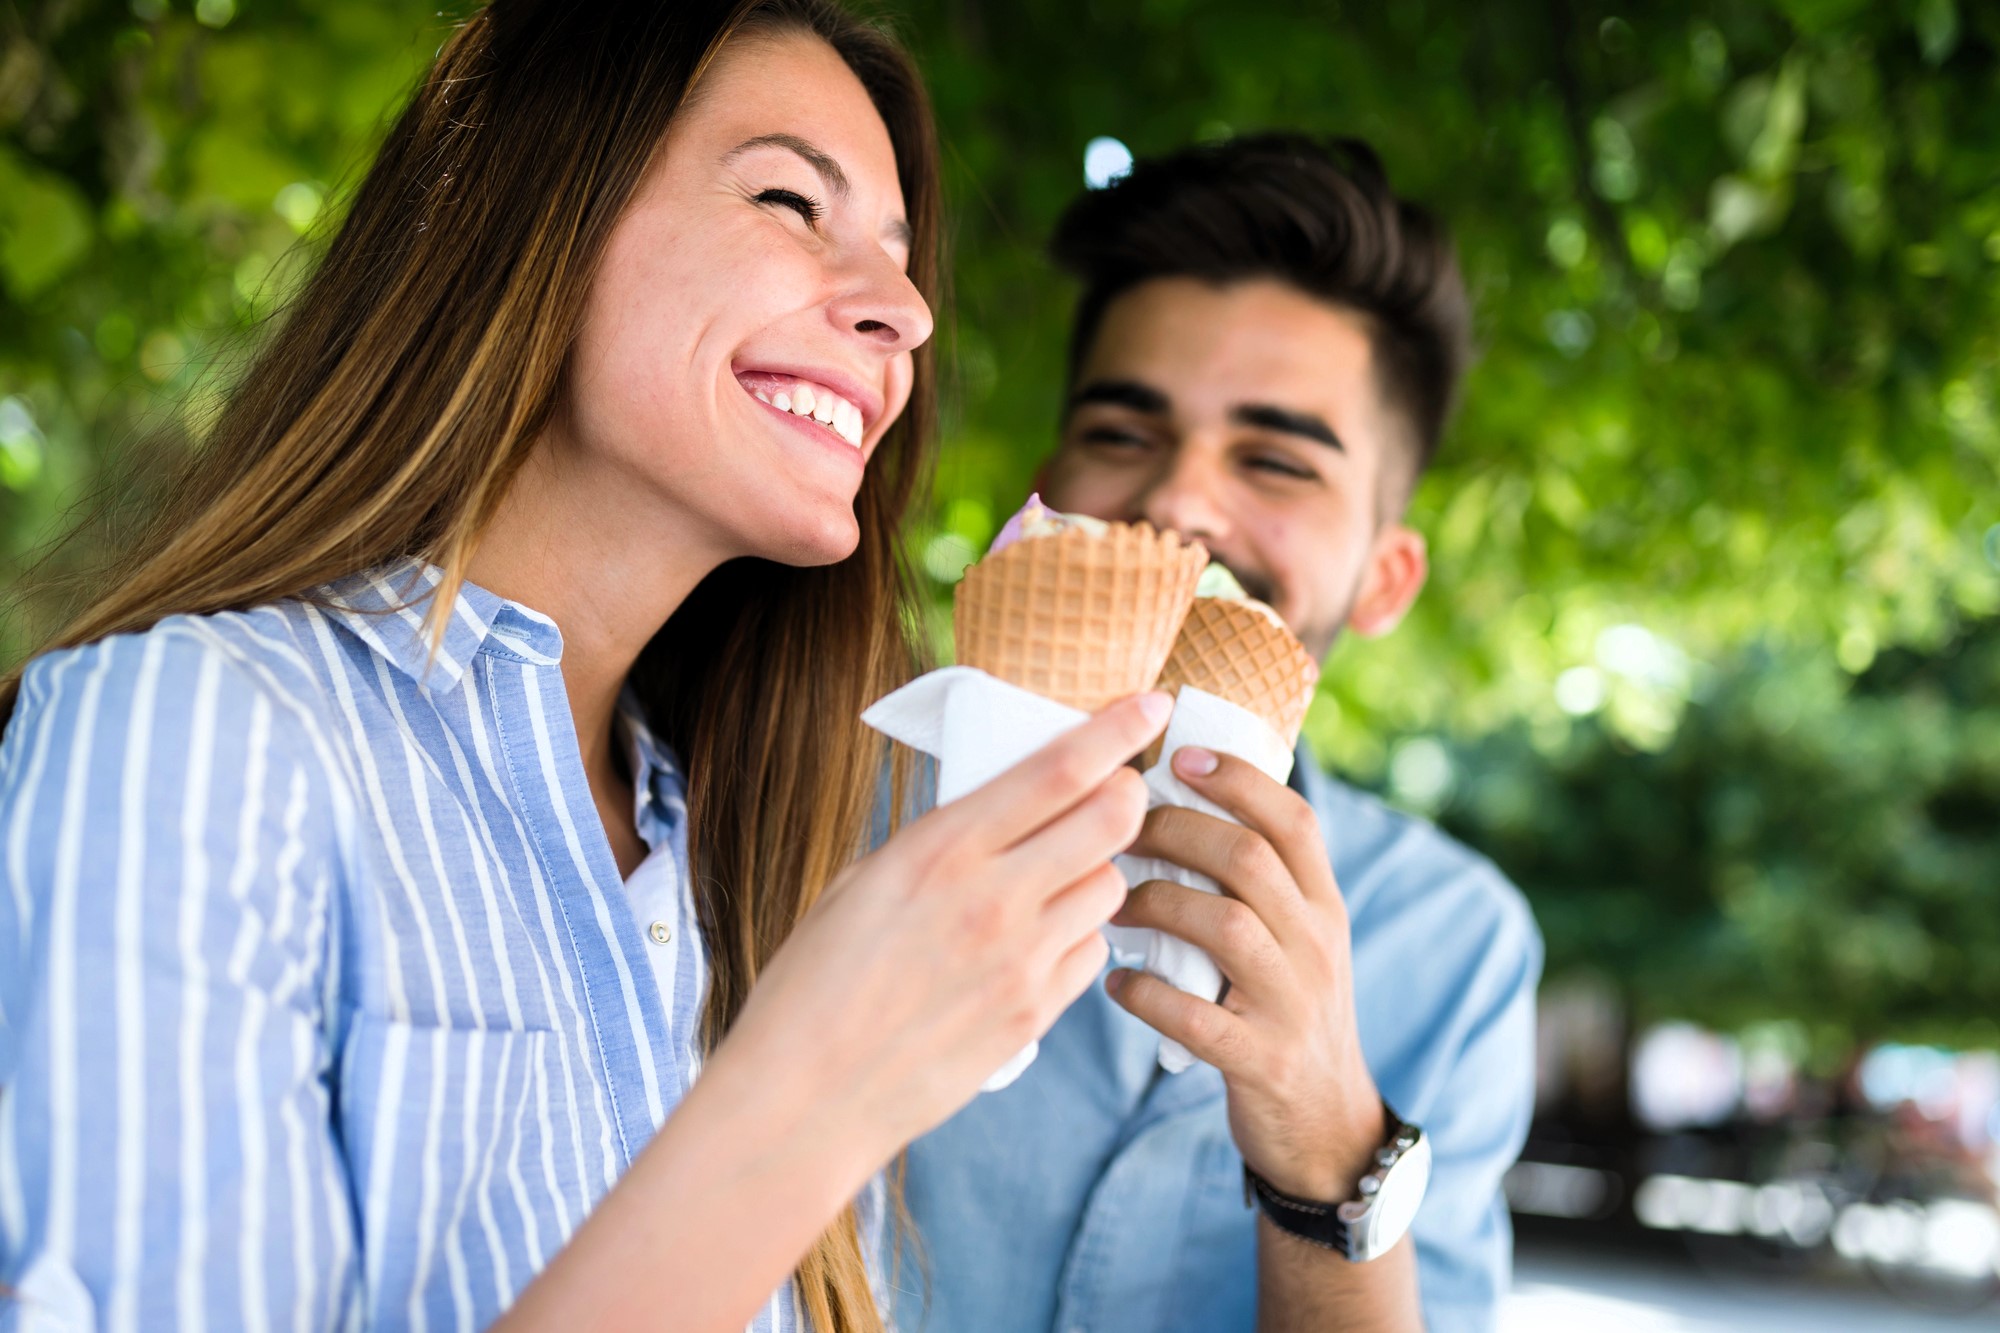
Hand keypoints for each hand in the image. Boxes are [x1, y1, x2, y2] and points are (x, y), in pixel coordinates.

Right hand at [718, 689, 1170, 1172]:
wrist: (803, 1096)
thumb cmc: (815, 982)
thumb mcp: (864, 881)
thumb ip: (942, 843)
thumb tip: (1002, 812)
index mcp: (941, 849)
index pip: (1058, 771)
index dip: (1117, 731)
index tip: (1152, 704)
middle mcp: (992, 899)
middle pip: (1112, 821)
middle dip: (1129, 794)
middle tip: (1121, 790)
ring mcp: (1020, 962)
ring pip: (1110, 887)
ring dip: (1099, 869)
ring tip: (1057, 878)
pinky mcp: (1032, 1016)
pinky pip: (1091, 953)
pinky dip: (1079, 937)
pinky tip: (1038, 943)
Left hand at [1106, 747, 1386, 1200]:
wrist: (1325, 1122)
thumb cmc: (1283, 1009)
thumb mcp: (1295, 940)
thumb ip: (1255, 883)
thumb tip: (1174, 802)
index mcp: (1323, 906)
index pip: (1293, 820)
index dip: (1237, 779)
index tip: (1179, 758)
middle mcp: (1316, 945)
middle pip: (1249, 860)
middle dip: (1175, 833)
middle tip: (1119, 832)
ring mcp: (1292, 1004)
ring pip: (1225, 927)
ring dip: (1155, 905)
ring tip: (1112, 906)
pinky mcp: (1261, 1061)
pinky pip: (1197, 1018)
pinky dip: (1146, 994)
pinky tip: (1114, 982)